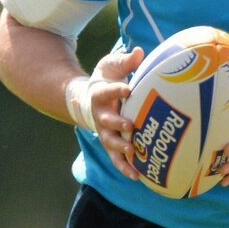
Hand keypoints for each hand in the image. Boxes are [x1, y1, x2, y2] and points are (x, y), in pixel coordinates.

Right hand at [84, 46, 144, 180]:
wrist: (89, 99)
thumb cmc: (106, 80)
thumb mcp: (111, 66)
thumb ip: (125, 61)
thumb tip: (139, 51)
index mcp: (100, 94)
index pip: (107, 91)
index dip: (116, 90)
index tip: (128, 88)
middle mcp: (100, 115)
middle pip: (107, 121)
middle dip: (118, 123)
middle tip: (130, 125)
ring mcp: (104, 131)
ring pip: (110, 142)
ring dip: (121, 149)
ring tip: (133, 153)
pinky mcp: (111, 144)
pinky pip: (117, 158)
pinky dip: (125, 167)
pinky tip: (137, 176)